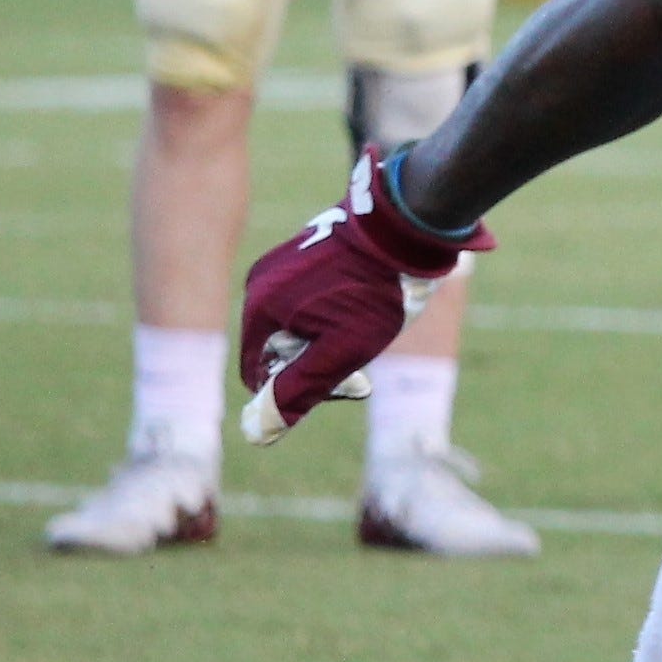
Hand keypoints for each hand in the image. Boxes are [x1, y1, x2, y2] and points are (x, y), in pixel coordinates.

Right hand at [238, 146, 491, 442]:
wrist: (405, 227)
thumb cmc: (375, 293)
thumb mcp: (340, 353)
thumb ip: (296, 391)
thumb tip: (256, 433)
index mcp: (259, 309)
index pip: (259, 375)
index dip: (299, 389)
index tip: (346, 378)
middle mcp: (259, 284)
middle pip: (277, 350)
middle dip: (318, 362)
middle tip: (364, 356)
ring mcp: (280, 265)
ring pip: (295, 326)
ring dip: (328, 339)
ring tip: (369, 323)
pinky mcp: (302, 253)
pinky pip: (306, 301)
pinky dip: (333, 313)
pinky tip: (365, 302)